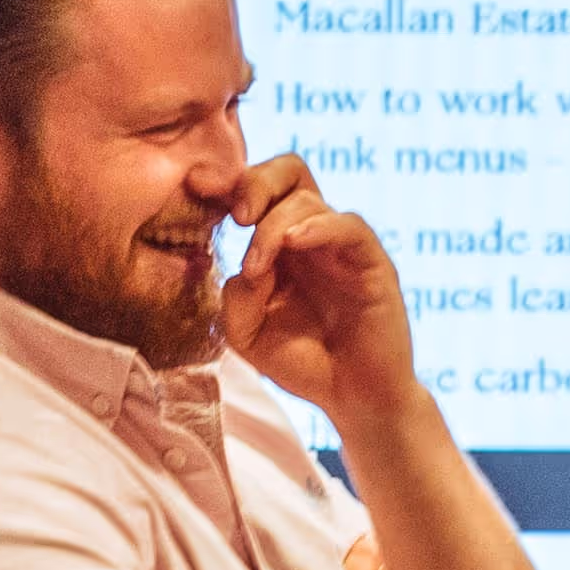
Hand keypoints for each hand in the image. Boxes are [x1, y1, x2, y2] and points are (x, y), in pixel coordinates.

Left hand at [214, 156, 416, 414]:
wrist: (353, 398)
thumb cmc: (303, 362)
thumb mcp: (247, 334)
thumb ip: (236, 297)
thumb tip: (246, 267)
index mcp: (281, 244)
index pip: (259, 190)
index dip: (227, 182)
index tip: (196, 187)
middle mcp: (312, 236)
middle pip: (289, 172)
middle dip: (254, 182)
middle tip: (235, 215)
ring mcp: (342, 246)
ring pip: (308, 200)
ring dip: (272, 227)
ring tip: (258, 267)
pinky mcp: (372, 262)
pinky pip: (347, 226)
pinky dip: (317, 227)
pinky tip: (294, 243)